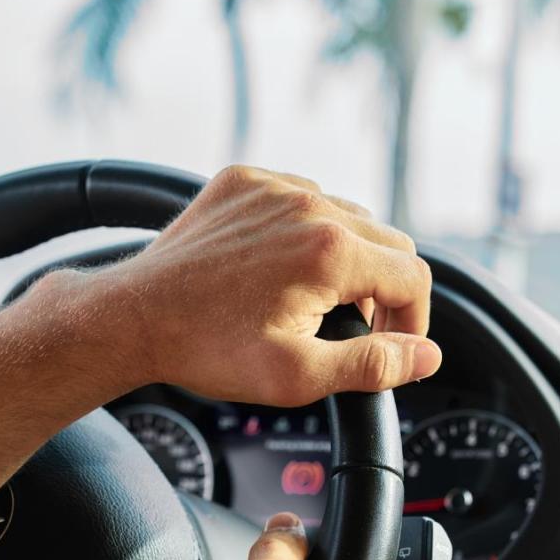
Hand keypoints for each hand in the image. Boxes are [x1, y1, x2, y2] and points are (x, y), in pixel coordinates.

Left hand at [32, 165, 440, 406]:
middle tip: (358, 330)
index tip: (394, 347)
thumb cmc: (208, 349)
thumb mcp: (297, 376)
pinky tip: (279, 270)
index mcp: (330, 252)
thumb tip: (425, 355)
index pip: (414, 277)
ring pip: (348, 217)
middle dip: (387, 290)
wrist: (134, 317)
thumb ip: (372, 365)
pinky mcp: (245, 182)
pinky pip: (302, 198)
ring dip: (349, 259)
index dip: (415, 320)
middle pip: (389, 243)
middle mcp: (309, 205)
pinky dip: (306, 231)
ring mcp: (275, 187)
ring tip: (318, 303)